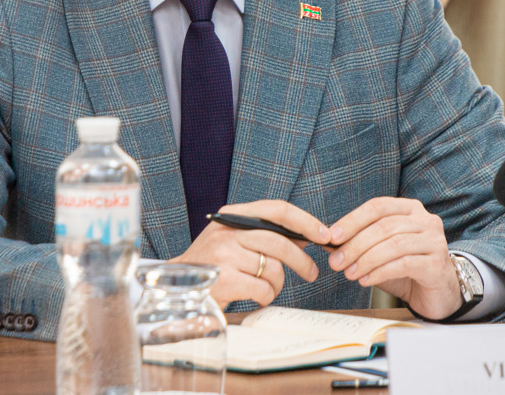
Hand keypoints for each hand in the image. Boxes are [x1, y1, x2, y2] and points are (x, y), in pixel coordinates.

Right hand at [173, 200, 330, 308]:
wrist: (179, 285)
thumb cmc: (214, 263)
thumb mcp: (235, 240)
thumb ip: (266, 234)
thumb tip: (307, 236)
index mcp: (233, 215)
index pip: (277, 209)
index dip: (305, 221)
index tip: (324, 234)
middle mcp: (228, 231)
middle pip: (280, 242)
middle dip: (302, 261)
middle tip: (312, 273)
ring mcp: (225, 255)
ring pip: (274, 268)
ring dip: (279, 283)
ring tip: (269, 288)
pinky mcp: (226, 280)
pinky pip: (264, 288)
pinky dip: (267, 296)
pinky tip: (257, 296)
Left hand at [326, 196, 461, 319]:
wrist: (437, 293)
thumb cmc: (406, 269)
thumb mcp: (380, 252)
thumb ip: (359, 243)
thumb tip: (328, 242)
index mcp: (409, 209)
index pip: (377, 207)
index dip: (352, 220)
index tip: (331, 236)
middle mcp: (425, 220)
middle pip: (384, 226)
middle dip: (355, 244)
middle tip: (336, 261)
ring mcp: (434, 241)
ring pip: (394, 244)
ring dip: (366, 259)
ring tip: (349, 273)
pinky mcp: (437, 264)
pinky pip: (404, 264)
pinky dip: (381, 271)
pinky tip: (366, 280)